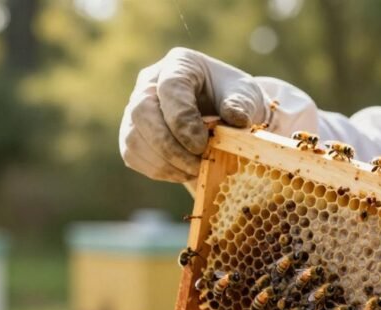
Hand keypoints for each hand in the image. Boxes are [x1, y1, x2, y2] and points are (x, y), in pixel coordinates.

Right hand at [119, 47, 270, 181]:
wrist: (227, 117)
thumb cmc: (235, 100)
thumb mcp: (246, 95)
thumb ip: (241, 104)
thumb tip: (236, 118)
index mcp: (179, 64)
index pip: (170, 88)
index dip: (182, 120)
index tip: (201, 146)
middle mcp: (150, 82)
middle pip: (142, 111)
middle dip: (169, 145)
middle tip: (197, 166)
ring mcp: (138, 108)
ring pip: (134, 137)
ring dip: (164, 162)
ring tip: (195, 172)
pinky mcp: (134, 134)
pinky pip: (134, 155)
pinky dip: (158, 170)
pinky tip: (183, 173)